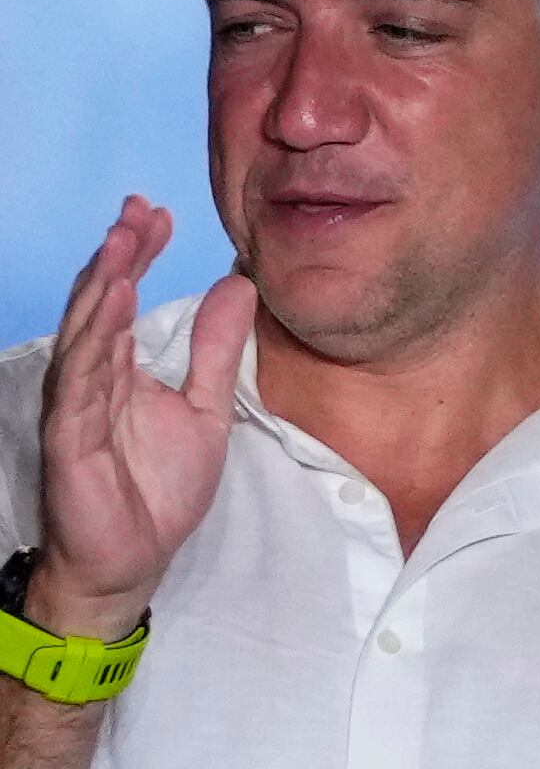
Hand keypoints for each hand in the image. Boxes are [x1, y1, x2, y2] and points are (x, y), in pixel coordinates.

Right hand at [29, 200, 254, 638]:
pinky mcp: (72, 436)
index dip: (138, 254)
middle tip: (139, 208)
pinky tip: (116, 303)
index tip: (160, 212)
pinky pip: (84, 380)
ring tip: (124, 240)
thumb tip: (238, 285)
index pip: (125, 297)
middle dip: (118, 254)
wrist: (134, 559)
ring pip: (87, 332)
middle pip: (101, 303)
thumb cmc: (159, 489)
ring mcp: (78, 404)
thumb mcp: (207, 409)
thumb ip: (216, 350)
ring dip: (104, 283)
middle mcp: (92, 378)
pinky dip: (98, 339)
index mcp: (119, 369)